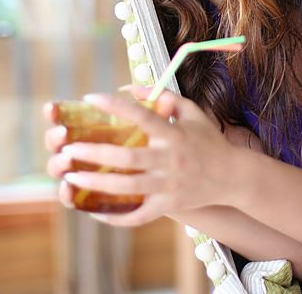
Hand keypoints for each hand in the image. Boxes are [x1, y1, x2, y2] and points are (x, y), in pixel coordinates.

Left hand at [44, 89, 244, 225]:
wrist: (233, 176)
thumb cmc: (208, 139)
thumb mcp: (192, 111)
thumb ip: (164, 96)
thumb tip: (130, 86)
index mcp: (175, 134)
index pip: (142, 116)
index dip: (116, 106)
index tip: (90, 98)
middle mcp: (171, 160)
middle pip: (128, 158)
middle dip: (95, 153)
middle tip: (68, 147)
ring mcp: (170, 186)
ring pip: (128, 188)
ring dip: (97, 183)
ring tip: (71, 176)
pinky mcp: (169, 206)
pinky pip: (138, 216)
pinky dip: (115, 216)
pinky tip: (93, 210)